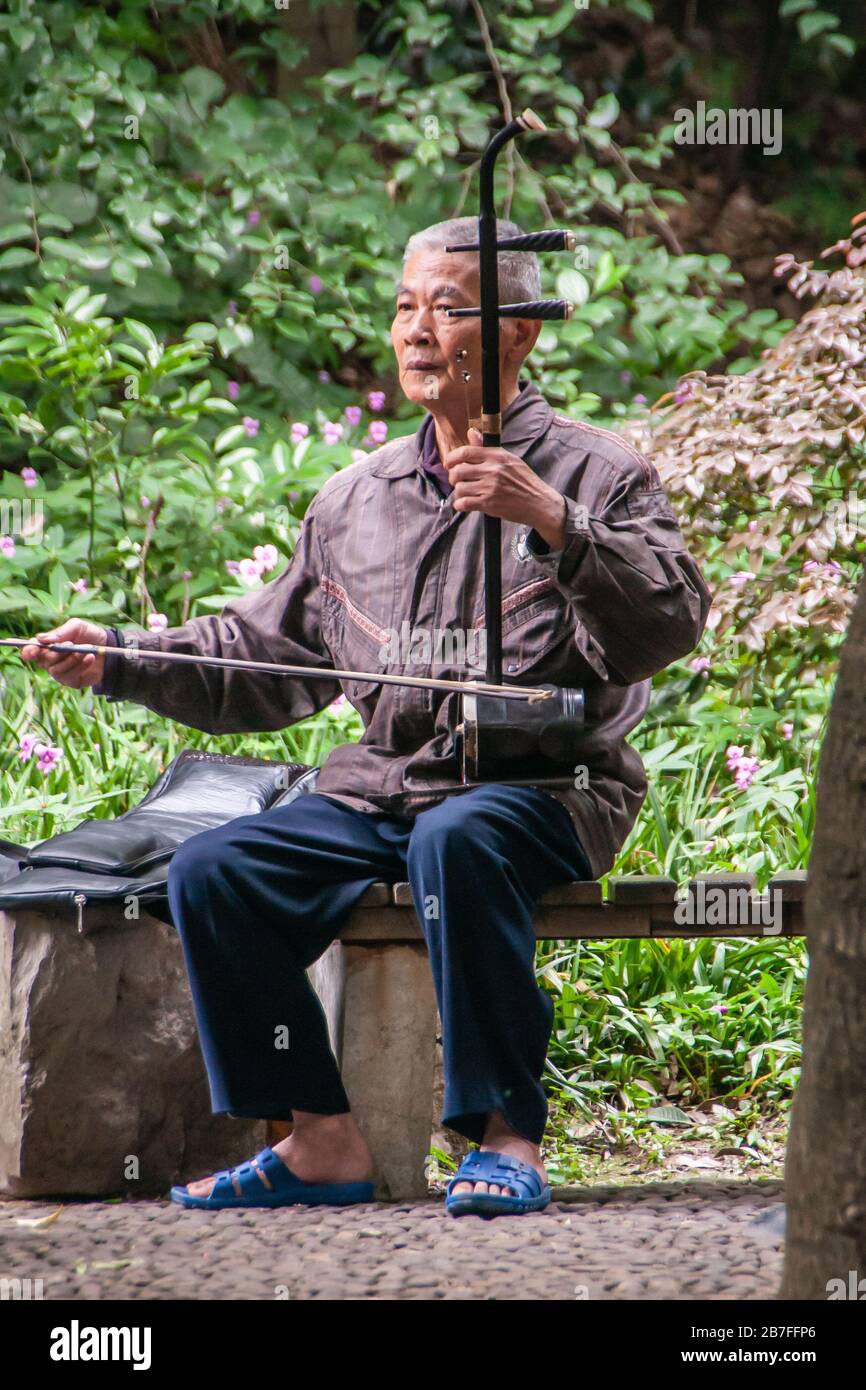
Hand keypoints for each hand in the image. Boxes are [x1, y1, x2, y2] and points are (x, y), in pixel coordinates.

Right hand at [20, 618, 108, 688]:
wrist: (109, 647)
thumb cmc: (89, 635)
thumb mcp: (76, 627)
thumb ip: (60, 632)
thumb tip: (42, 639)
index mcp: (47, 646)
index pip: (31, 651)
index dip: (29, 651)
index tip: (33, 651)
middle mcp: (50, 661)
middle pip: (45, 661)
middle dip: (58, 652)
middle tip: (72, 643)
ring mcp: (60, 672)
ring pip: (57, 670)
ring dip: (72, 659)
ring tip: (86, 650)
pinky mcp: (71, 681)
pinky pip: (70, 676)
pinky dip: (81, 666)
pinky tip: (90, 658)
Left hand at [444, 427, 566, 547]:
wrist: (539, 502)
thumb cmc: (524, 481)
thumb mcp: (509, 459)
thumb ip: (486, 447)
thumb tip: (471, 432)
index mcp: (497, 456)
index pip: (465, 452)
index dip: (451, 458)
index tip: (449, 464)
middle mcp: (492, 470)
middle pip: (458, 471)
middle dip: (453, 478)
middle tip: (457, 482)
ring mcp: (490, 487)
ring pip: (459, 488)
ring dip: (458, 493)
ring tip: (465, 494)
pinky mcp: (489, 504)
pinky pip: (463, 503)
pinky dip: (460, 505)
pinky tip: (465, 504)